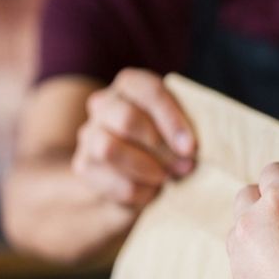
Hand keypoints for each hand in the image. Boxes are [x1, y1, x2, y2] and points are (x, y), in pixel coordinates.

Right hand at [72, 69, 195, 207]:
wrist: (130, 179)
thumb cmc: (167, 147)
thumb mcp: (179, 131)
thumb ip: (185, 130)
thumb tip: (194, 148)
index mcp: (131, 86)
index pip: (148, 90)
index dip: (171, 119)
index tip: (191, 147)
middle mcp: (105, 105)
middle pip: (127, 119)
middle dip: (162, 148)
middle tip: (186, 166)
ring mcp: (89, 136)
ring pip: (109, 149)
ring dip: (146, 168)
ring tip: (166, 178)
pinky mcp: (84, 167)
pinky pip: (110, 180)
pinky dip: (139, 191)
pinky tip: (152, 192)